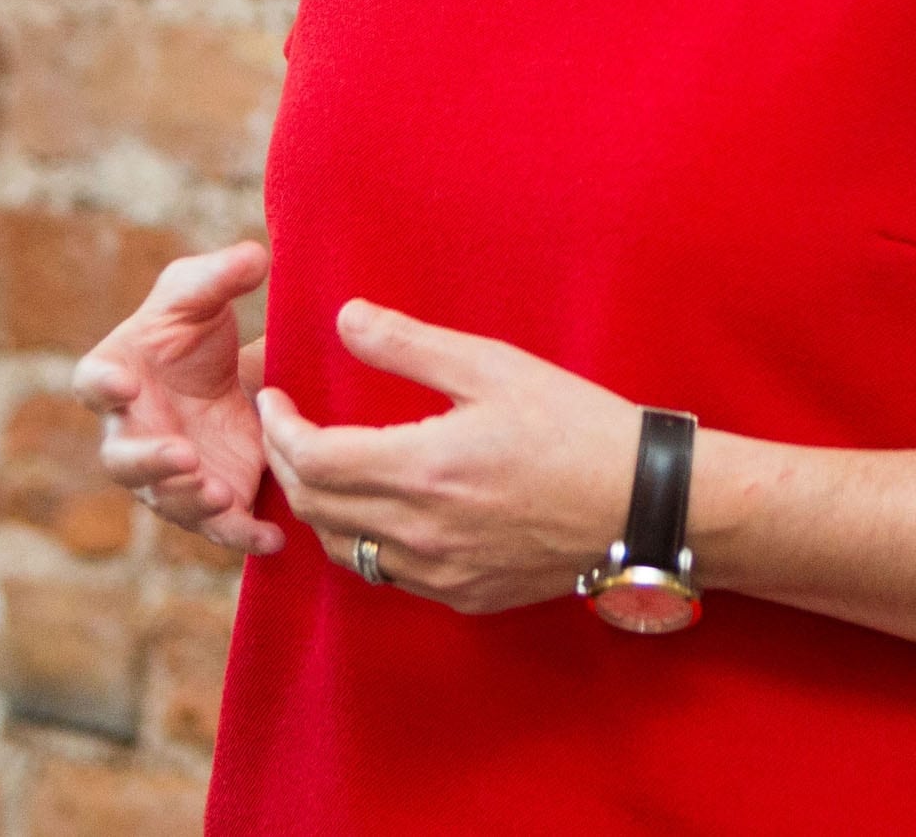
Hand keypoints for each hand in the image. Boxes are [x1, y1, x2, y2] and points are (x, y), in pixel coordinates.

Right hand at [74, 243, 282, 556]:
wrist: (231, 380)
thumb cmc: (195, 332)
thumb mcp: (204, 295)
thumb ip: (221, 275)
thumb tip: (256, 256)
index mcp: (116, 375)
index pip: (92, 383)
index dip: (102, 386)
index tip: (123, 383)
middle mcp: (131, 432)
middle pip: (123, 459)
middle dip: (149, 462)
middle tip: (182, 455)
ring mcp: (167, 473)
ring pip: (166, 499)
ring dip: (190, 500)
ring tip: (222, 494)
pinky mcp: (209, 499)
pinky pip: (218, 527)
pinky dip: (241, 535)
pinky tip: (271, 537)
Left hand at [253, 299, 643, 614]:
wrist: (642, 505)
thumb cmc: (575, 425)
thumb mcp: (494, 367)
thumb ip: (410, 346)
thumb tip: (344, 319)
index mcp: (424, 471)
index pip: (314, 462)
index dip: (281, 429)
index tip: (273, 399)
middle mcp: (422, 534)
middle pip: (316, 508)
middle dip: (288, 464)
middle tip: (284, 426)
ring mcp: (442, 575)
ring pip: (344, 549)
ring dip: (318, 507)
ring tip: (320, 465)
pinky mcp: (464, 596)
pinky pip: (387, 574)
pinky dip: (362, 540)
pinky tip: (376, 508)